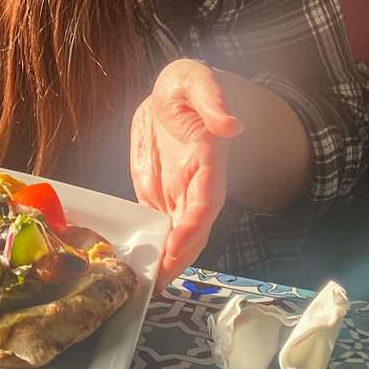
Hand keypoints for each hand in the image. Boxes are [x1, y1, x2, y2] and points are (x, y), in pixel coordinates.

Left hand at [129, 59, 243, 288]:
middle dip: (179, 255)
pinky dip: (152, 248)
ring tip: (147, 287)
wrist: (174, 94)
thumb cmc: (188, 85)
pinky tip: (137, 269)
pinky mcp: (158, 194)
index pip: (206, 200)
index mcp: (208, 160)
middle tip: (158, 282)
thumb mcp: (196, 81)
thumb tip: (231, 125)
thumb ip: (212, 99)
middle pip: (194, 228)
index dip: (194, 225)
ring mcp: (178, 192)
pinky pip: (158, 226)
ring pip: (178, 234)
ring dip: (166, 260)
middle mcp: (197, 184)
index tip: (178, 244)